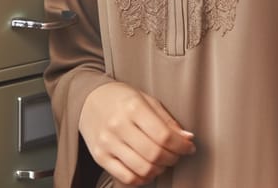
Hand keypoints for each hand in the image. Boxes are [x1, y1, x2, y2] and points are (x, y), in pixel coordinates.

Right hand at [79, 81, 195, 185]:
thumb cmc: (121, 98)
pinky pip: (126, 178)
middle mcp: (119, 126)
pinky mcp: (100, 157)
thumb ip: (166, 120)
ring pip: (142, 169)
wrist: (88, 99)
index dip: (181, 146)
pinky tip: (147, 168)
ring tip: (162, 161)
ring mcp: (108, 143)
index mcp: (133, 107)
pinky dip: (142, 178)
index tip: (188, 147)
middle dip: (172, 158)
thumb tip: (187, 139)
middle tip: (176, 154)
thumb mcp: (146, 99)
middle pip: (154, 154)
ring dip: (159, 169)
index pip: (163, 135)